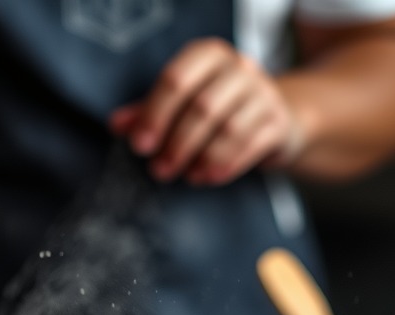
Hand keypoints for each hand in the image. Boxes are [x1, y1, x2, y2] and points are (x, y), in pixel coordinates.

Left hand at [109, 38, 302, 185]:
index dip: (155, 113)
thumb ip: (151, 112)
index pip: (177, 79)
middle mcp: (239, 68)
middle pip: (203, 106)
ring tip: (185, 176)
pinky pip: (251, 146)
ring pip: (229, 128)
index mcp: (209, 56)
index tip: (139, 145)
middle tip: (159, 170)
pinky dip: (225, 165)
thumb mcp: (184, 104)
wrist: (275, 118)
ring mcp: (263, 94)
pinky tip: (207, 177)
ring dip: (201, 158)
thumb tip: (116, 125)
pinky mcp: (277, 123)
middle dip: (177, 143)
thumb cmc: (221, 108)